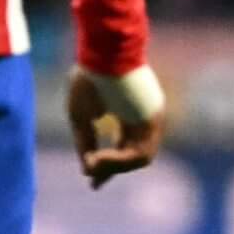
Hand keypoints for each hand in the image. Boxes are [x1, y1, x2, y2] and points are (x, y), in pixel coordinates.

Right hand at [67, 66, 165, 189]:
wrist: (103, 51)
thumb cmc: (90, 77)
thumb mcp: (80, 115)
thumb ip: (86, 141)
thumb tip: (88, 169)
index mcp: (130, 110)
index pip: (126, 145)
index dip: (109, 164)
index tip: (93, 182)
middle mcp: (145, 115)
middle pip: (135, 153)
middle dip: (113, 170)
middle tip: (94, 182)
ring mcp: (152, 116)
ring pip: (140, 157)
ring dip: (114, 167)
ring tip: (93, 166)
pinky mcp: (153, 118)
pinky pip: (140, 152)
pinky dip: (119, 162)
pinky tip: (99, 160)